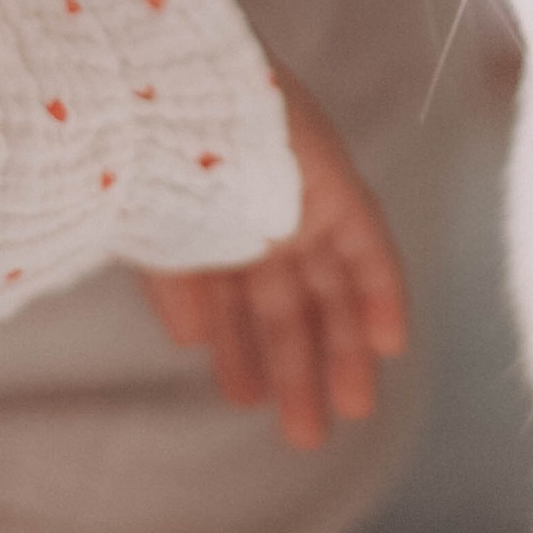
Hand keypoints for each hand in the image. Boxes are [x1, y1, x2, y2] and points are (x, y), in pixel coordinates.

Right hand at [145, 65, 408, 449]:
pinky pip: (367, 246)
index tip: (246, 401)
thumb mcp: (152, 239)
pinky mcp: (335, 183)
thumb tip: (187, 341)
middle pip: (290, 305)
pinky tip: (389, 346)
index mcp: (209, 229)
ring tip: (349, 410)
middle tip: (305, 436)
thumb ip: (176, 287)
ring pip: (331, 288)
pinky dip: (380, 293)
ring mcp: (299, 201)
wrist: (164, 97)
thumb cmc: (143, 164)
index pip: (235, 301)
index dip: (244, 351)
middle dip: (298, 369)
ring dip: (343, 347)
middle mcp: (259, 218)